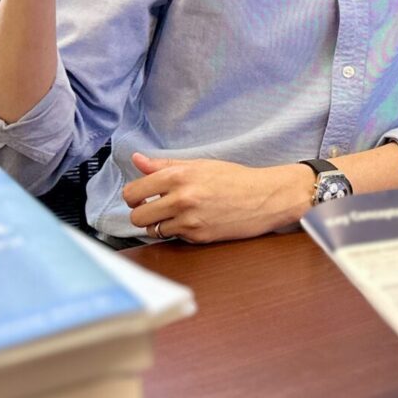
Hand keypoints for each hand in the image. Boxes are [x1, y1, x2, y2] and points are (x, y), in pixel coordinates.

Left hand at [123, 152, 308, 242]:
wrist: (265, 197)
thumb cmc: (235, 179)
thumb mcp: (199, 164)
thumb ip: (164, 165)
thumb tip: (137, 159)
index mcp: (178, 176)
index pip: (132, 192)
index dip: (133, 196)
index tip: (140, 197)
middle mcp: (181, 198)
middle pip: (137, 216)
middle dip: (142, 214)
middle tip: (154, 208)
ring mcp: (189, 220)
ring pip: (152, 230)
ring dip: (158, 225)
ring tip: (173, 215)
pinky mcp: (198, 237)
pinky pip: (173, 238)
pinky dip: (177, 231)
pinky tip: (192, 221)